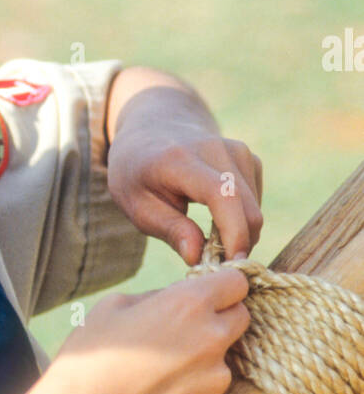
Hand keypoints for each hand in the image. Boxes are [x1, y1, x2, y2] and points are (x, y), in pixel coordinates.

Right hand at [47, 266, 249, 393]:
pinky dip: (193, 390)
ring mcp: (215, 379)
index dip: (221, 286)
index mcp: (189, 304)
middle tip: (184, 330)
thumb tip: (173, 299)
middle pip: (241, 318)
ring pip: (223, 358)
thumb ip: (156, 296)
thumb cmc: (89, 358)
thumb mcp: (113, 306)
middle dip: (220, 318)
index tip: (207, 294)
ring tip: (159, 371)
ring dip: (204, 358)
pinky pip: (211, 391)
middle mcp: (212, 339)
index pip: (236, 282)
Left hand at [106, 89, 262, 265]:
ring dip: (239, 233)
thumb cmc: (139, 174)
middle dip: (237, 245)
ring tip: (207, 238)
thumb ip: (169, 229)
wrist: (153, 130)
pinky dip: (242, 219)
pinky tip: (217, 217)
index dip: (233, 232)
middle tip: (210, 262)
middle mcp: (215, 149)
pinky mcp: (250, 157)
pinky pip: (256, 201)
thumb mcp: (137, 206)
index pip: (221, 195)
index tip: (230, 263)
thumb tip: (197, 257)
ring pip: (254, 209)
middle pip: (246, 208)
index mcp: (179, 160)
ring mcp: (237, 151)